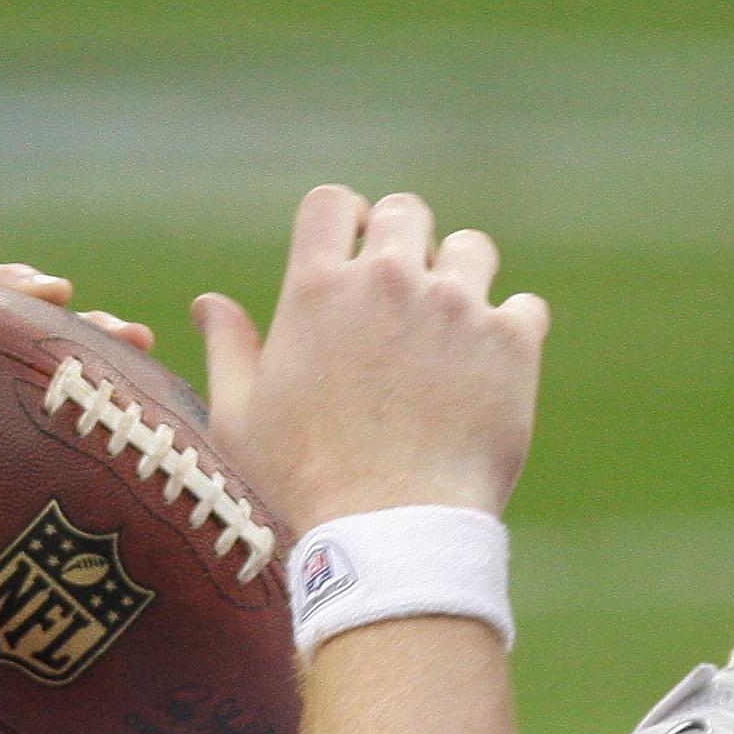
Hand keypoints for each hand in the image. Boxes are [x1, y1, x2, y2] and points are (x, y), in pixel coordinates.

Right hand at [192, 188, 546, 530]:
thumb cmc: (306, 482)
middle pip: (406, 214)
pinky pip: (525, 307)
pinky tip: (491, 366)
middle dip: (404, 243)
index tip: (353, 251)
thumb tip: (209, 305)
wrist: (392, 530)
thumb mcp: (243, 419)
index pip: (332, 202)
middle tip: (404, 295)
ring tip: (453, 326)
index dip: (345, 220)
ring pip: (472, 249)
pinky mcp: (510, 342)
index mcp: (318, 287)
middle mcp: (389, 281)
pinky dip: (512, 330)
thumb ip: (229, 350)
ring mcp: (455, 307)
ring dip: (462, 277)